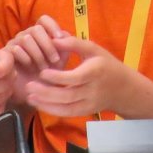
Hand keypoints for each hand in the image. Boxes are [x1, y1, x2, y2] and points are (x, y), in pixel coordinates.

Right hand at [0, 15, 70, 109]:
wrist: (33, 91)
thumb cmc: (48, 74)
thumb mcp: (61, 60)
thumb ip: (66, 46)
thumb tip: (64, 36)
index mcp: (41, 34)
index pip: (44, 20)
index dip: (52, 26)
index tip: (60, 39)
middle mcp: (27, 35)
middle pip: (36, 29)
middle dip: (47, 45)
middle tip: (55, 60)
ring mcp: (15, 43)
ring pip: (26, 38)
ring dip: (38, 54)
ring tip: (43, 68)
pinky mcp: (6, 54)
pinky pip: (16, 49)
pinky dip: (26, 59)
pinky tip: (30, 68)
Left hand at [26, 36, 146, 118]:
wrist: (123, 88)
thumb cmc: (106, 64)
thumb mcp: (94, 49)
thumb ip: (73, 43)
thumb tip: (53, 38)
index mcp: (95, 72)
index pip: (75, 78)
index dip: (57, 77)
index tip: (42, 72)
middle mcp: (93, 90)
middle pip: (68, 95)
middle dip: (46, 93)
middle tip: (29, 86)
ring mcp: (90, 103)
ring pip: (66, 107)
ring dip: (46, 103)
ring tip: (30, 97)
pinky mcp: (86, 111)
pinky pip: (68, 114)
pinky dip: (52, 111)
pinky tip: (39, 104)